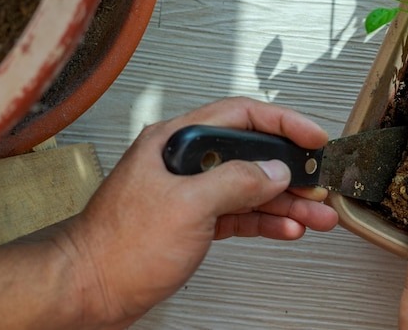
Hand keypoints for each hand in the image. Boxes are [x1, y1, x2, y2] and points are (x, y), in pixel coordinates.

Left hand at [60, 97, 338, 327]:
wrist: (87, 291)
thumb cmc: (117, 247)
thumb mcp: (186, 206)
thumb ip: (236, 181)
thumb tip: (273, 171)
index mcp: (176, 141)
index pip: (241, 116)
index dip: (283, 122)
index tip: (313, 137)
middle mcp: (185, 163)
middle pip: (251, 154)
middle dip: (291, 171)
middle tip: (320, 182)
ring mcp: (191, 193)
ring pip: (250, 188)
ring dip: (286, 202)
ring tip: (317, 214)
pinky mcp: (194, 222)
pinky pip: (240, 215)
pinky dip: (266, 221)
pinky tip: (288, 228)